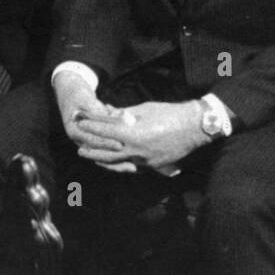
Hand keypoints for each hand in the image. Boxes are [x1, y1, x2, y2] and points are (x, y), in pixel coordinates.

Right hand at [53, 71, 128, 166]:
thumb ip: (99, 112)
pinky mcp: (94, 143)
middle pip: (98, 155)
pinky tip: (130, 163)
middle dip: (115, 161)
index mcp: (75, 130)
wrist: (70, 96)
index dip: (106, 143)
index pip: (92, 140)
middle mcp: (80, 140)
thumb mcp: (88, 101)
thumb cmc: (80, 96)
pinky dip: (116, 159)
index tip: (120, 146)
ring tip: (132, 169)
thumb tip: (116, 118)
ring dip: (117, 164)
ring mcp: (86, 143)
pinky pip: (104, 154)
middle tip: (131, 165)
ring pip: (102, 158)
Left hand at [74, 100, 207, 171]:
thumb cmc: (170, 113)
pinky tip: (116, 161)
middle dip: (92, 152)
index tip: (82, 124)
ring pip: (119, 163)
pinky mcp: (153, 165)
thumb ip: (126, 115)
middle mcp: (137, 151)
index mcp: (134, 135)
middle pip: (108, 154)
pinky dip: (122, 163)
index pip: (106, 133)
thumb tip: (111, 115)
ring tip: (93, 159)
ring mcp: (146, 161)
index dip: (92, 128)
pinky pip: (133, 164)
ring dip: (104, 161)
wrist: (194, 127)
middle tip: (79, 149)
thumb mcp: (145, 109)